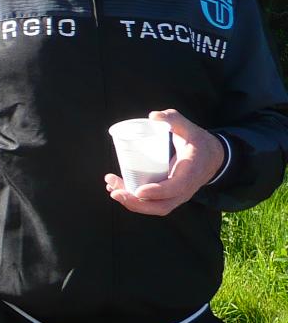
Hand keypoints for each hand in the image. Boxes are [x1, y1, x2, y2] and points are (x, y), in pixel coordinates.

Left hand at [105, 109, 224, 216]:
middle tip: (115, 191)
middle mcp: (184, 190)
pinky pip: (152, 203)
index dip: (157, 191)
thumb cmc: (197, 141)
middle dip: (136, 203)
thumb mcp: (188, 128)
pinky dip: (133, 200)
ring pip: (154, 207)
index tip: (138, 190)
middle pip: (162, 206)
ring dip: (131, 202)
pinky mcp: (169, 195)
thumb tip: (154, 116)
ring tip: (111, 187)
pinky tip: (115, 189)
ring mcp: (177, 195)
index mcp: (190, 173)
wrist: (212, 157)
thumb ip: (173, 118)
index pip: (175, 188)